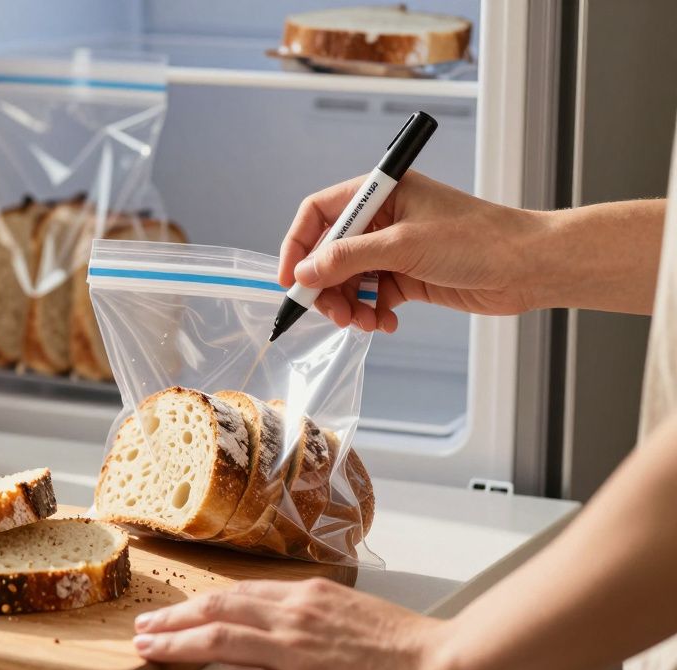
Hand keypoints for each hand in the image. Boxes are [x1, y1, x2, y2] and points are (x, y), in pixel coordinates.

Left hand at [133, 578, 468, 669]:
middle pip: (218, 607)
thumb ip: (319, 616)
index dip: (204, 602)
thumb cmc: (411, 646)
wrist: (444, 665)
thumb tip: (294, 630)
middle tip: (147, 625)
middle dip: (176, 617)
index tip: (183, 610)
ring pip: (217, 637)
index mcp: (309, 594)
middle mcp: (294, 614)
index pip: (241, 592)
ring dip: (175, 642)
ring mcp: (294, 650)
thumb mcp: (354, 613)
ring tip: (149, 648)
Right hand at [279, 171, 546, 331]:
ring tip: (365, 323)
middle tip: (334, 314)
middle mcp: (383, 218)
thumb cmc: (478, 239)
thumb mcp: (404, 245)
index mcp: (381, 193)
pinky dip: (372, 313)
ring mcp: (395, 249)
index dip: (299, 244)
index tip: (291, 278)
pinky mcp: (408, 276)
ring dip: (350, 305)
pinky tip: (386, 324)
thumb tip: (305, 272)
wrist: (530, 267)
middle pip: (330, 253)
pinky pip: (373, 297)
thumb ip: (349, 258)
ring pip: (350, 280)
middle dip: (327, 286)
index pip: (320, 213)